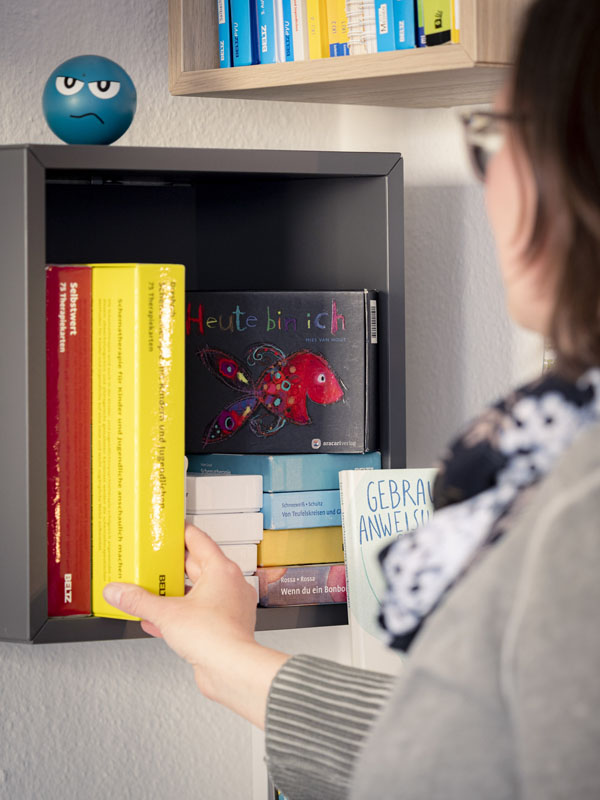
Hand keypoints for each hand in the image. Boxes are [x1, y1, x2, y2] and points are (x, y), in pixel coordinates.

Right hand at [103, 522, 288, 726]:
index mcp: (222, 570)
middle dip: (172, 566)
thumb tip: (118, 591)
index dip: (180, 533)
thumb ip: (139, 601)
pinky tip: (158, 620)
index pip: (199, 540)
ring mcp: (229, 606)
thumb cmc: (215, 637)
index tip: (167, 530)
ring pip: (197, 592)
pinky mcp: (224, 627)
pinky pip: (199, 613)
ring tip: (152, 591)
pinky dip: (180, 614)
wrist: (231, 669)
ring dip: (175, 592)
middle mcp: (230, 585)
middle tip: (153, 561)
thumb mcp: (167, 614)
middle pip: (197, 566)